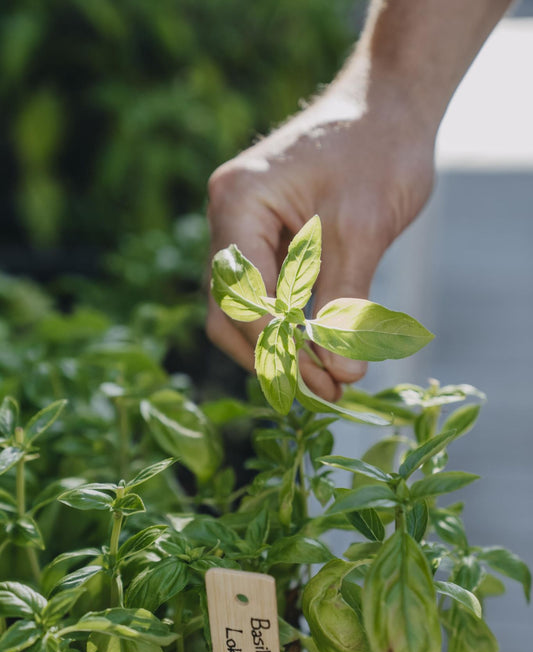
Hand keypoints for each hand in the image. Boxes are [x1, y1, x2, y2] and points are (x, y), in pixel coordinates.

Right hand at [207, 78, 434, 399]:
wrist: (390, 106)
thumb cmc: (378, 149)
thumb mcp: (362, 228)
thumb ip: (346, 301)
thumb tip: (342, 373)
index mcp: (237, 202)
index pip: (241, 295)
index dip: (278, 345)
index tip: (323, 380)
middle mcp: (229, 218)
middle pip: (230, 310)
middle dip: (273, 355)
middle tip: (326, 390)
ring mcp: (245, 231)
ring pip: (244, 311)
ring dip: (282, 349)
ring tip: (330, 381)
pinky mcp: (267, 242)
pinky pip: (268, 296)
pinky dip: (293, 328)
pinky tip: (324, 352)